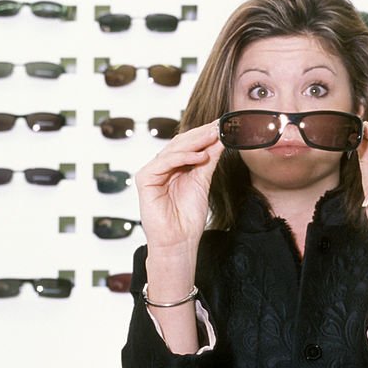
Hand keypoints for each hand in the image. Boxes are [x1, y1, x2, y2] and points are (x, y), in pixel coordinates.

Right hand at [134, 120, 224, 257]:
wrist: (179, 241)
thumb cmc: (188, 218)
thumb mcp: (203, 181)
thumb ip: (209, 160)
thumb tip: (220, 139)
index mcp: (173, 167)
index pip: (187, 144)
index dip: (204, 134)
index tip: (222, 126)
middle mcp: (161, 167)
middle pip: (180, 143)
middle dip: (201, 134)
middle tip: (219, 126)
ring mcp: (152, 172)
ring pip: (173, 149)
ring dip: (195, 142)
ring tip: (213, 137)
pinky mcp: (145, 179)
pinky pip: (165, 162)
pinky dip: (183, 157)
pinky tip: (200, 156)